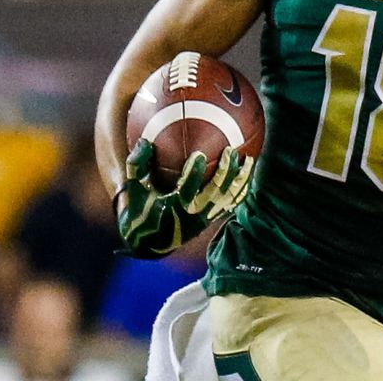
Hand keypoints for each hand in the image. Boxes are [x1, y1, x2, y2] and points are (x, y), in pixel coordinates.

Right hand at [117, 139, 253, 257]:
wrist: (150, 241)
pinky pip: (232, 203)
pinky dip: (242, 188)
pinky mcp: (213, 218)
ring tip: (249, 158)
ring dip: (240, 178)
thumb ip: (137, 165)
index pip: (188, 188)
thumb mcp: (134, 189)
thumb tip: (143, 141)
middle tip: (231, 150)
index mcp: (174, 207)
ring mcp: (206, 217)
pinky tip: (249, 172)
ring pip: (229, 197)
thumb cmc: (140, 209)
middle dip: (225, 171)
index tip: (200, 154)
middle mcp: (194, 213)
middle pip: (216, 191)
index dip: (195, 173)